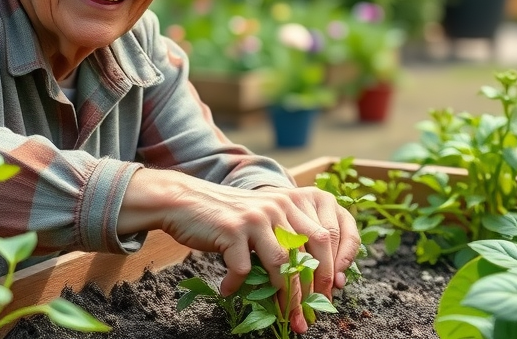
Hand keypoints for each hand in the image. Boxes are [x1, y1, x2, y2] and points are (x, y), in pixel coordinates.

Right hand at [119, 170, 359, 332]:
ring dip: (285, 297)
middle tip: (308, 315)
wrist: (184, 200)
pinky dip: (237, 285)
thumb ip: (284, 238)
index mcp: (290, 203)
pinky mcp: (232, 229)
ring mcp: (255, 217)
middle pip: (310, 252)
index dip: (332, 268)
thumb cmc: (225, 217)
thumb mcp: (261, 221)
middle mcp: (278, 206)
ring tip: (283, 317)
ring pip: (281, 264)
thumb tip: (309, 279)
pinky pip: (243, 268)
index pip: (325, 237)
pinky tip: (227, 291)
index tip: (329, 294)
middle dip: (314, 289)